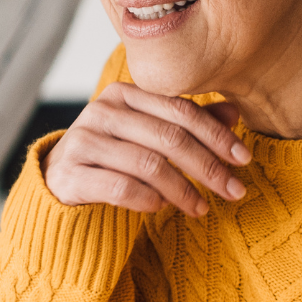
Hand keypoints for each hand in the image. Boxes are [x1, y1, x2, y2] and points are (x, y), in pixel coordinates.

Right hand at [45, 83, 249, 216]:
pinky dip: (148, 200)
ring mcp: (82, 141)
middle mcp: (101, 111)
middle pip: (169, 137)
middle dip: (208, 166)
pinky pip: (121, 188)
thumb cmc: (113, 156)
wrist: (58, 182)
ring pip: (149, 164)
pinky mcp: (70, 174)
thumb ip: (187, 123)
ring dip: (183, 190)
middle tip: (234, 191)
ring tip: (202, 208)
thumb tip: (234, 113)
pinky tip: (162, 208)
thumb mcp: (149, 135)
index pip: (180, 110)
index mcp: (124, 93)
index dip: (216, 135)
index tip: (243, 159)